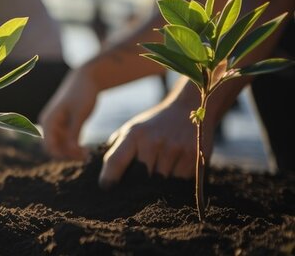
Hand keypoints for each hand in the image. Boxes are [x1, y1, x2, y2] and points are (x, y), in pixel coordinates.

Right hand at [40, 68, 97, 159]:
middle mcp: (48, 124)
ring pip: (60, 145)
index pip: (49, 146)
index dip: (63, 155)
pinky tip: (85, 149)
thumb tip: (71, 151)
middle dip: (68, 155)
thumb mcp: (80, 114)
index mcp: (48, 120)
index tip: (80, 157)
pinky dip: (74, 146)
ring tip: (88, 153)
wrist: (87, 78)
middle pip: (54, 147)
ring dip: (71, 152)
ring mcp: (55, 125)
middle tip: (86, 156)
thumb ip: (74, 133)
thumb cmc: (83, 93)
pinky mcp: (63, 125)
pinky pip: (65, 141)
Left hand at [98, 98, 213, 188]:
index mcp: (134, 134)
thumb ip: (118, 147)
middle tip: (135, 190)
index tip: (105, 189)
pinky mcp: (194, 157)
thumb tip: (103, 172)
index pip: (116, 160)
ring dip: (158, 184)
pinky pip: (180, 181)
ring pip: (161, 182)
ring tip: (158, 176)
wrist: (189, 107)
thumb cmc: (154, 124)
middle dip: (137, 186)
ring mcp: (174, 149)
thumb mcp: (133, 128)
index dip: (108, 177)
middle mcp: (153, 141)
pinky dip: (176, 180)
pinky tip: (175, 169)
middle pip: (140, 177)